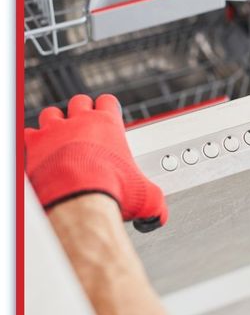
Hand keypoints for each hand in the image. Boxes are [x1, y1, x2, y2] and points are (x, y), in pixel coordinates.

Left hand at [25, 94, 167, 231]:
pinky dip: (31, 143)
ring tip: (58, 138)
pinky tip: (36, 154)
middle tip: (83, 127)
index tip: (108, 118)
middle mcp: (80, 122)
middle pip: (79, 102)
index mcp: (108, 125)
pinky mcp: (32, 145)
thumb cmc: (110, 192)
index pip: (108, 102)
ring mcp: (54, 131)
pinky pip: (27, 134)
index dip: (108, 109)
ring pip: (51, 114)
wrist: (77, 202)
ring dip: (55, 124)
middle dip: (80, 112)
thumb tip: (158, 212)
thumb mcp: (143, 196)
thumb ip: (153, 199)